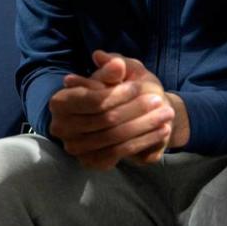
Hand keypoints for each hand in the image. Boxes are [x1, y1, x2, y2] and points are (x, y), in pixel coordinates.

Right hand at [48, 52, 173, 170]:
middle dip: (135, 109)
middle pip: (106, 119)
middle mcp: (62, 127)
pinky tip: (162, 131)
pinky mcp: (91, 162)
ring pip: (115, 137)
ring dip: (145, 126)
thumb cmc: (117, 90)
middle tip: (159, 100)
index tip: (138, 87)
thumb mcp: (118, 73)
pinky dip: (144, 141)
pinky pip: (120, 153)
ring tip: (166, 114)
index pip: (93, 100)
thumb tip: (116, 63)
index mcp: (60, 102)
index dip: (117, 94)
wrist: (122, 117)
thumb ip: (114, 68)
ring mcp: (75, 148)